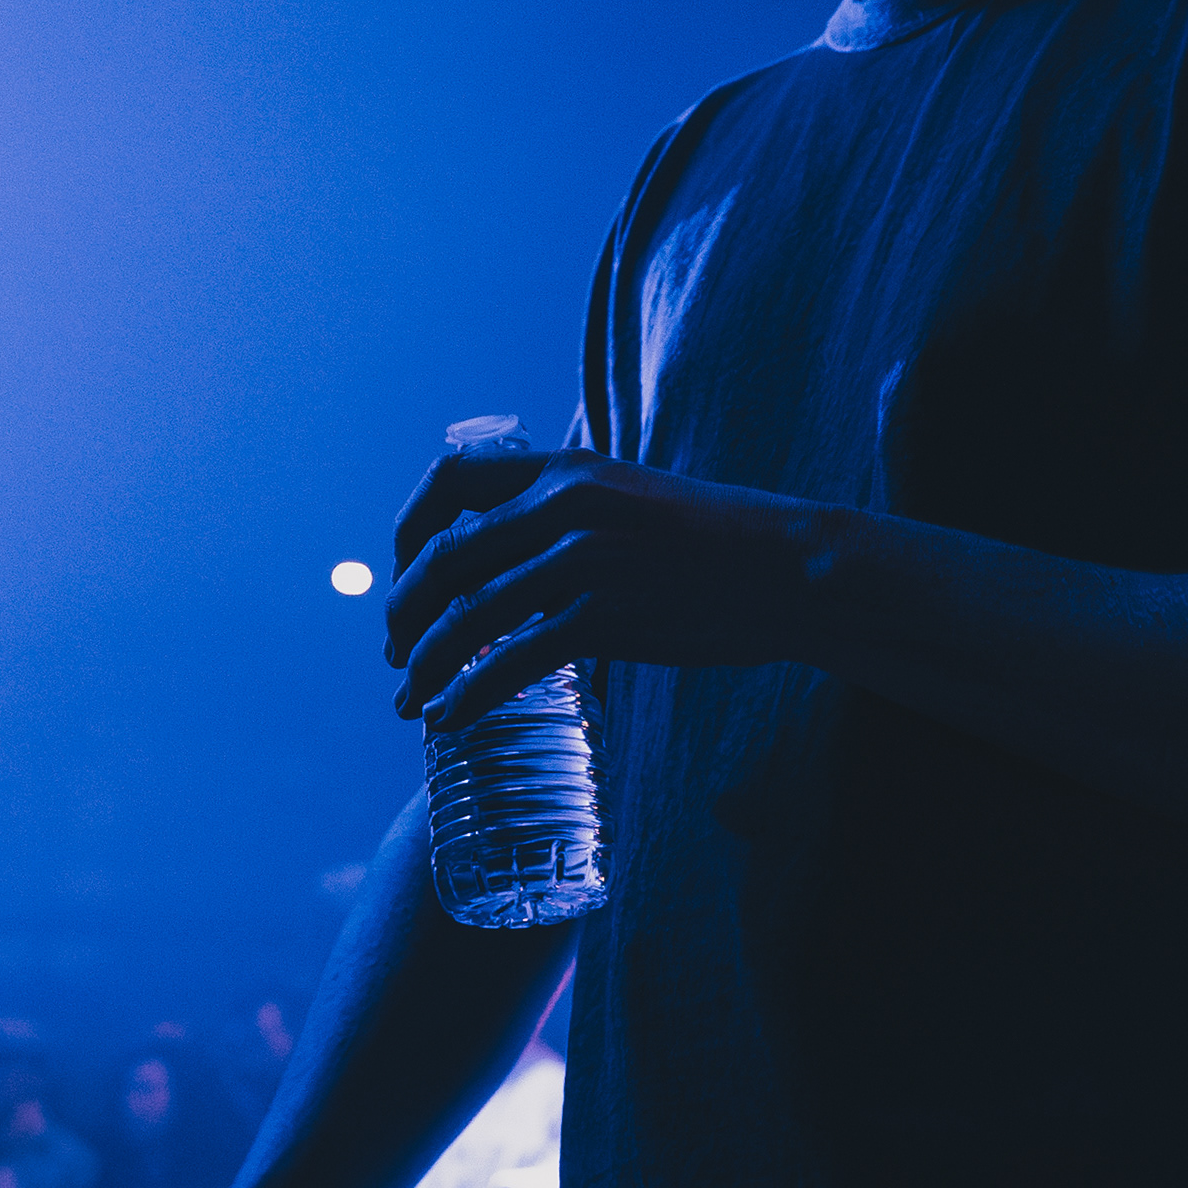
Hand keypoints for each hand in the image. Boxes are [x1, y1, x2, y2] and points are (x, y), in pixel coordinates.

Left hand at [384, 450, 835, 726]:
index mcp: (566, 469)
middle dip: (403, 614)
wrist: (792, 568)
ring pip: (467, 616)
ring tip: (411, 702)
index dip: (406, 531)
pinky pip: (511, 661)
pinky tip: (452, 719)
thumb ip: (571, 518)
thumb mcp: (631, 501)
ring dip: (424, 666)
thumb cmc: (716, 546)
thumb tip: (515, 565)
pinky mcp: (607, 616)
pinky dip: (468, 695)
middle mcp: (564, 506)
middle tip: (395, 654)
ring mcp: (584, 560)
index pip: (448, 479)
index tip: (401, 578)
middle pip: (444, 558)